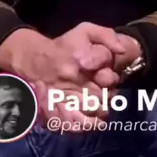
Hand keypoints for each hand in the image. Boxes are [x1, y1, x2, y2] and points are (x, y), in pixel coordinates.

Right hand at [0, 23, 125, 127]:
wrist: (35, 59)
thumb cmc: (65, 45)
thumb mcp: (86, 30)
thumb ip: (107, 36)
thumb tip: (121, 50)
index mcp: (82, 59)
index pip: (109, 77)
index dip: (112, 80)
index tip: (109, 79)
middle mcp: (72, 79)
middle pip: (103, 97)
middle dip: (108, 97)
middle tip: (107, 94)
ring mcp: (63, 96)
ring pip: (92, 111)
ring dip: (101, 111)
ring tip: (101, 108)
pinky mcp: (55, 110)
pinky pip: (76, 124)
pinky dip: (88, 125)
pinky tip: (94, 122)